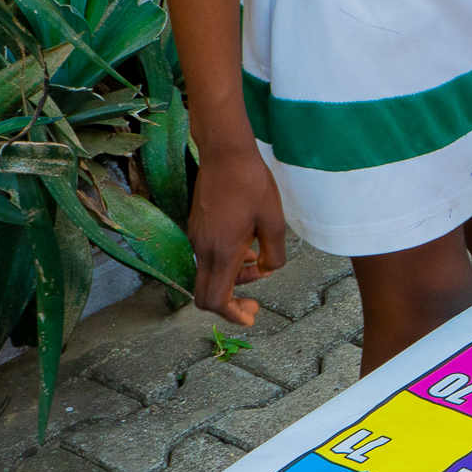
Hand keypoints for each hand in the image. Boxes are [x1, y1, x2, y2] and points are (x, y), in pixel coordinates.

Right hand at [188, 145, 287, 324]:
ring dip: (233, 279)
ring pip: (210, 275)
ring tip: (259, 264)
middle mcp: (203, 249)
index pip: (216, 300)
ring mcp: (196, 238)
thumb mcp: (275, 223)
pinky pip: (209, 257)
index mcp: (222, 252)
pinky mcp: (196, 227)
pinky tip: (248, 248)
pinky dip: (227, 263)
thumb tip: (266, 271)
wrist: (225, 154)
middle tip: (255, 302)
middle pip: (207, 294)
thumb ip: (274, 255)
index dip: (232, 315)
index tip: (251, 317)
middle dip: (231, 303)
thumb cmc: (252, 185)